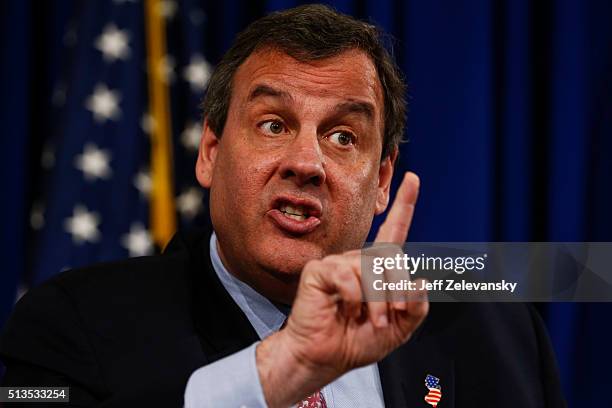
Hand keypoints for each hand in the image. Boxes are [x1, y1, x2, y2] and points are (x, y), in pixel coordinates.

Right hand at [257, 172, 428, 407]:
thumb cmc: (356, 341)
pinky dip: (353, 296)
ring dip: (377, 300)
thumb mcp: (397, 329)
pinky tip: (345, 308)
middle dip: (398, 285)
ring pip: (370, 268)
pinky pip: (345, 275)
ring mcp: (337, 263)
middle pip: (391, 255)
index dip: (405, 205)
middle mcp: (358, 261)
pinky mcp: (319, 271)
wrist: (325, 358)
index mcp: (377, 270)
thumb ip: (414, 308)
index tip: (413, 179)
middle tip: (396, 312)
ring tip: (369, 321)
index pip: (394, 231)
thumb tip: (422, 281)